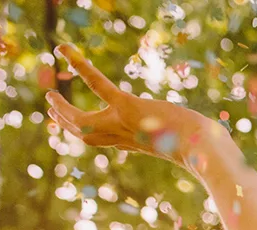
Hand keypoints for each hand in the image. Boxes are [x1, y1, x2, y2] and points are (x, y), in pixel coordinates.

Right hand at [45, 43, 214, 168]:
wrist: (205, 151)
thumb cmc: (206, 149)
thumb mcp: (191, 144)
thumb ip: (187, 138)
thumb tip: (207, 138)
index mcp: (138, 144)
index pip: (106, 141)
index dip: (88, 133)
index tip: (76, 127)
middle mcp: (126, 138)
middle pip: (86, 135)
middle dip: (66, 123)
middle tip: (50, 108)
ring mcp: (124, 123)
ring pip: (82, 122)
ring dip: (62, 109)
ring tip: (48, 97)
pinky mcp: (128, 107)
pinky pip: (98, 86)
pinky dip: (81, 67)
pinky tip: (65, 51)